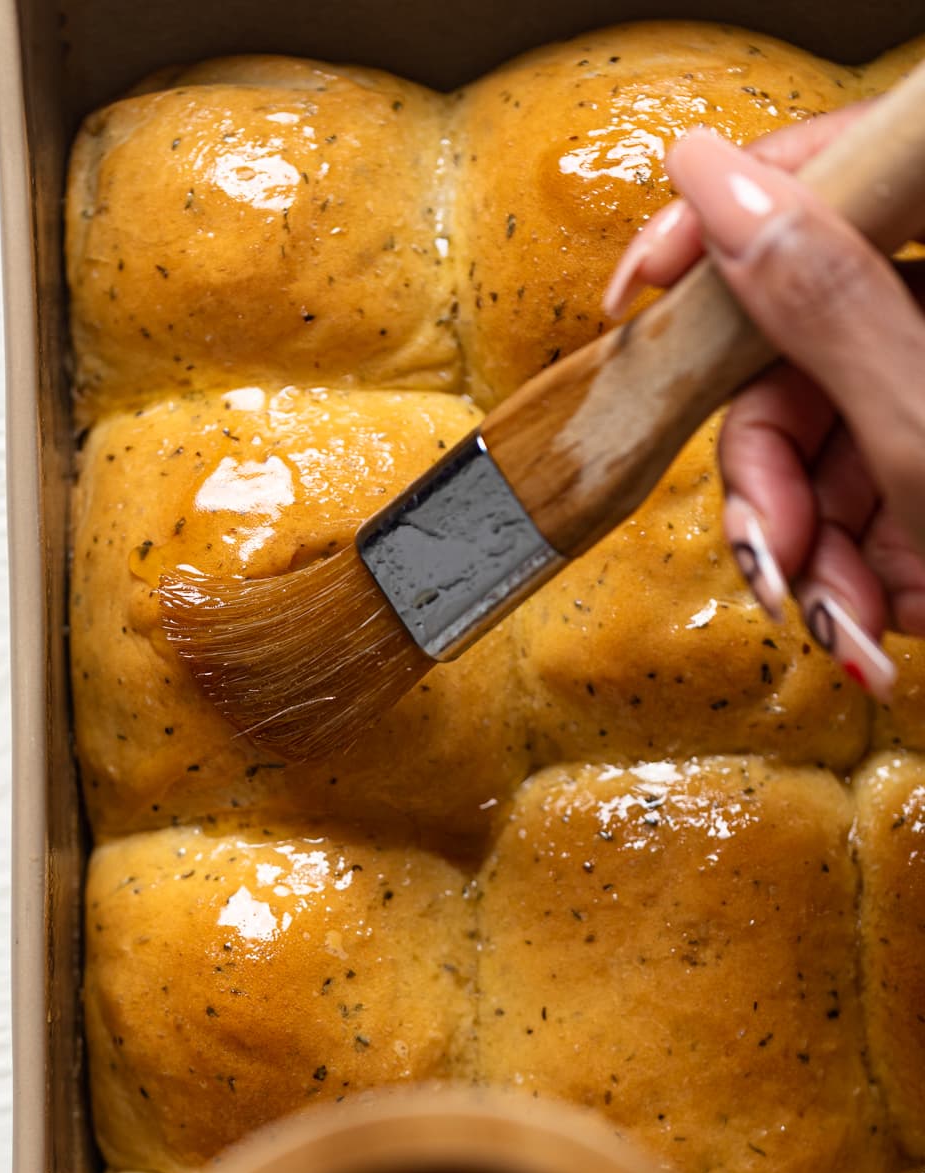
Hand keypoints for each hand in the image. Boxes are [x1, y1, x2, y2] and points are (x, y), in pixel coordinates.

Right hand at [604, 104, 924, 695]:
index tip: (641, 290)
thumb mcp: (919, 427)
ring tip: (843, 623)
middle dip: (767, 483)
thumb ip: (819, 303)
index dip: (721, 225)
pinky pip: (845, 511)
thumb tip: (715, 182)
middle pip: (791, 356)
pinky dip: (843, 582)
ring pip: (806, 451)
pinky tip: (871, 625)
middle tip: (775, 556)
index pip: (833, 180)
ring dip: (801, 556)